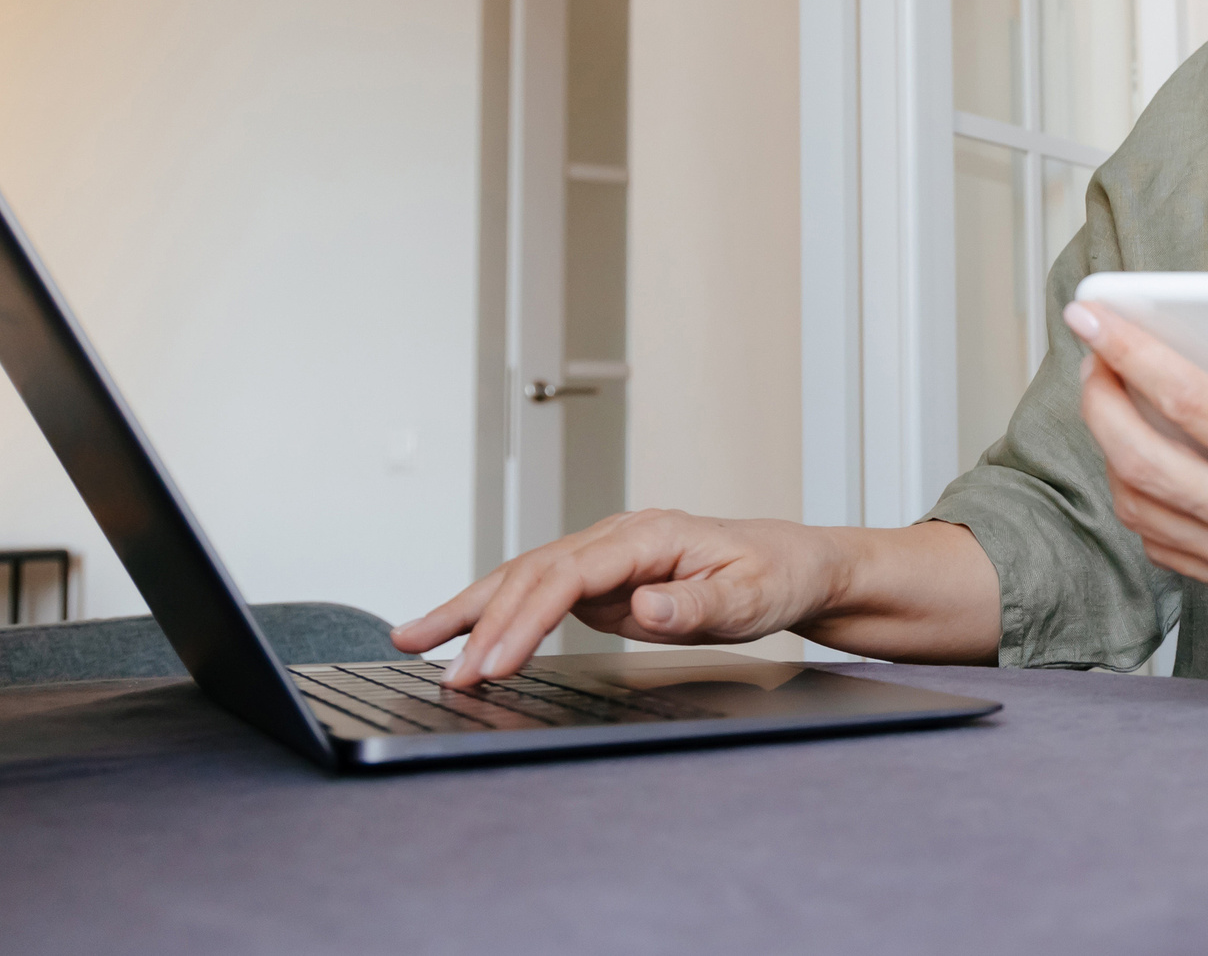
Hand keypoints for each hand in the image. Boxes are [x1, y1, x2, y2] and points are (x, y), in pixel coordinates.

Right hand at [391, 510, 840, 687]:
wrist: (795, 564)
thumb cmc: (775, 575)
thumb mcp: (749, 598)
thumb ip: (691, 606)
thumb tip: (640, 606)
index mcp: (648, 535)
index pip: (569, 576)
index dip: (526, 619)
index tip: (496, 661)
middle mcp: (617, 537)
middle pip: (533, 573)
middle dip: (482, 623)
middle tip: (445, 674)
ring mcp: (605, 556)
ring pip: (523, 578)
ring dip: (470, 610)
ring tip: (413, 638)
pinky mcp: (602, 579)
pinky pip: (537, 594)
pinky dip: (495, 612)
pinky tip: (461, 633)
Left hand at [1068, 300, 1207, 745]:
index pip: (1190, 401)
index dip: (1131, 350)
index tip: (1092, 314)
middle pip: (1139, 460)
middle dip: (1098, 398)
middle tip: (1092, 353)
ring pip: (1141, 508)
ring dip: (1110, 450)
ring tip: (1116, 399)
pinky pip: (1165, 546)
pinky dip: (1139, 499)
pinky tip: (1147, 461)